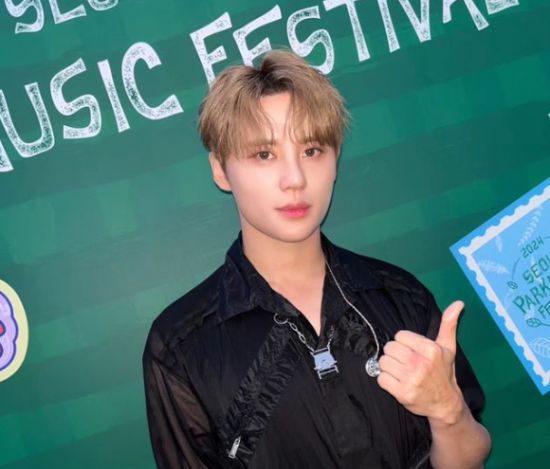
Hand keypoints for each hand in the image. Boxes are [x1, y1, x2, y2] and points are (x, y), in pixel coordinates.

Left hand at [376, 300, 466, 424]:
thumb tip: (459, 302)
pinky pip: (381, 378)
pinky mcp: (402, 393)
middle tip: (405, 363)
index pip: (399, 336)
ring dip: (389, 368)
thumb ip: (449, 324)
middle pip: (389, 348)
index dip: (403, 343)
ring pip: (383, 362)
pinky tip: (397, 383)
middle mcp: (420, 363)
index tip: (412, 352)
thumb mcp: (448, 347)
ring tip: (401, 372)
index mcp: (430, 349)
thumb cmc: (444, 372)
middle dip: (395, 355)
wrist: (446, 404)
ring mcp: (411, 379)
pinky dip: (385, 380)